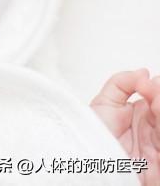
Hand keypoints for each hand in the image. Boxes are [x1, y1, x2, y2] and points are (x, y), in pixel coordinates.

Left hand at [91, 69, 159, 184]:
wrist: (85, 165)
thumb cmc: (90, 139)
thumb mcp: (103, 104)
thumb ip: (121, 84)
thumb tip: (143, 72)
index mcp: (140, 115)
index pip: (156, 96)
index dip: (154, 88)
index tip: (145, 83)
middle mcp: (151, 129)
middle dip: (159, 95)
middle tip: (151, 89)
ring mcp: (157, 146)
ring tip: (155, 102)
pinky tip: (158, 111)